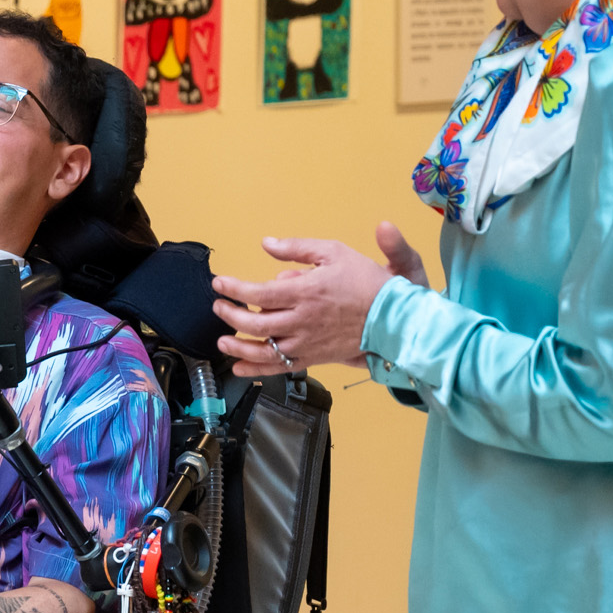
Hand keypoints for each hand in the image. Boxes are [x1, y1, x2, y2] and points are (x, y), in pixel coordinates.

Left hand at [210, 223, 425, 376]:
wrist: (394, 317)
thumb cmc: (366, 282)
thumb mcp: (334, 252)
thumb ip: (297, 248)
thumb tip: (267, 244)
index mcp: (305, 292)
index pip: (258, 293)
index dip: (234, 289)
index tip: (219, 284)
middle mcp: (302, 321)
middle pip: (255, 323)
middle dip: (230, 315)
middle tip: (219, 307)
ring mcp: (306, 343)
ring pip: (264, 350)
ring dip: (238, 347)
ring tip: (222, 341)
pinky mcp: (313, 357)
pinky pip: (280, 367)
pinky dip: (256, 369)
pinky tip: (239, 367)